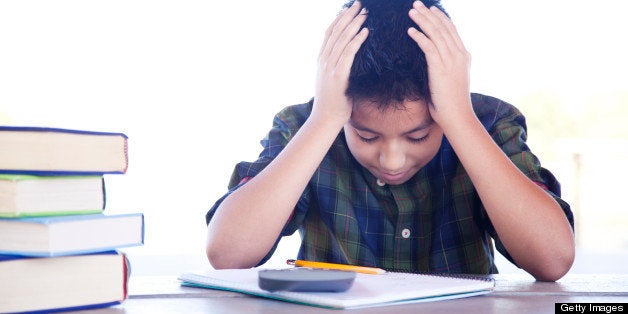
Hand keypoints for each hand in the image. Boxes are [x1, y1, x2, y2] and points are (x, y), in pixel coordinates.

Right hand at [311, 1, 368, 127]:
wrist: (325, 120)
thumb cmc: (333, 103)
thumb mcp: (332, 81)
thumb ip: (338, 68)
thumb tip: (348, 62)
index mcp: (322, 60)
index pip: (330, 33)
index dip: (340, 19)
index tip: (350, 8)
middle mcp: (324, 61)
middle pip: (336, 32)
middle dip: (349, 16)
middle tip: (360, 4)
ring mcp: (330, 68)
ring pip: (343, 40)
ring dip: (355, 24)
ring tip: (365, 13)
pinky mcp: (338, 76)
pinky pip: (349, 54)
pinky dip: (357, 40)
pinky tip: (365, 31)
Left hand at [407, 1, 472, 127]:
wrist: (457, 116)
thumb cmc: (451, 103)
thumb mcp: (451, 80)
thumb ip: (446, 68)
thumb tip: (435, 63)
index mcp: (464, 56)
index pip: (451, 31)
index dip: (440, 18)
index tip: (430, 9)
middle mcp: (459, 55)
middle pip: (443, 28)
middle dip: (429, 14)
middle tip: (416, 4)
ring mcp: (451, 61)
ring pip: (435, 34)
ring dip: (422, 21)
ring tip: (411, 12)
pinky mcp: (440, 68)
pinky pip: (428, 47)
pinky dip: (419, 37)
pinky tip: (411, 31)